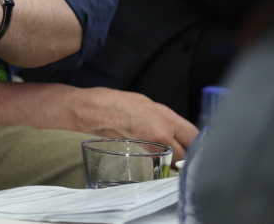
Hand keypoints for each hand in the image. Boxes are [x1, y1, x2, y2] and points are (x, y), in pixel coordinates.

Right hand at [69, 86, 198, 161]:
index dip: (196, 143)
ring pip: (168, 166)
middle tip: (173, 152)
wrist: (76, 113)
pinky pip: (151, 171)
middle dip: (182, 156)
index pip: (196, 137)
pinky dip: (149, 169)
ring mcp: (148, 153)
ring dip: (166, 164)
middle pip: (186, 156)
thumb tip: (175, 129)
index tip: (193, 145)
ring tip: (154, 156)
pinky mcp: (134, 165)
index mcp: (164, 119)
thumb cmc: (104, 104)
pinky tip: (140, 161)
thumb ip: (162, 117)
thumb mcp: (140, 101)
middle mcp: (160, 137)